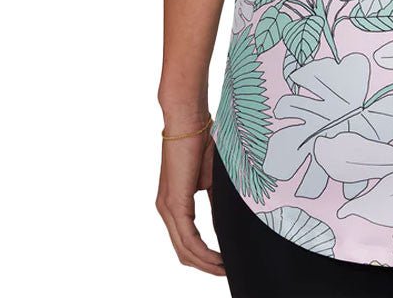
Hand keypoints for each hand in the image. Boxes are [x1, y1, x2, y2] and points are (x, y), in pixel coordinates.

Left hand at [156, 125, 225, 275]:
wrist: (190, 120)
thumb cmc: (202, 141)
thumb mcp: (212, 177)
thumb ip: (215, 200)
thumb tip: (225, 220)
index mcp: (174, 203)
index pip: (186, 240)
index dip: (204, 256)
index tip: (224, 262)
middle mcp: (166, 209)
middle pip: (184, 252)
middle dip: (206, 266)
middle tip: (226, 272)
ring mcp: (168, 208)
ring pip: (185, 249)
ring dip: (206, 263)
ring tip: (225, 269)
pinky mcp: (175, 203)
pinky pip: (188, 238)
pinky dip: (204, 252)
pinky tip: (218, 257)